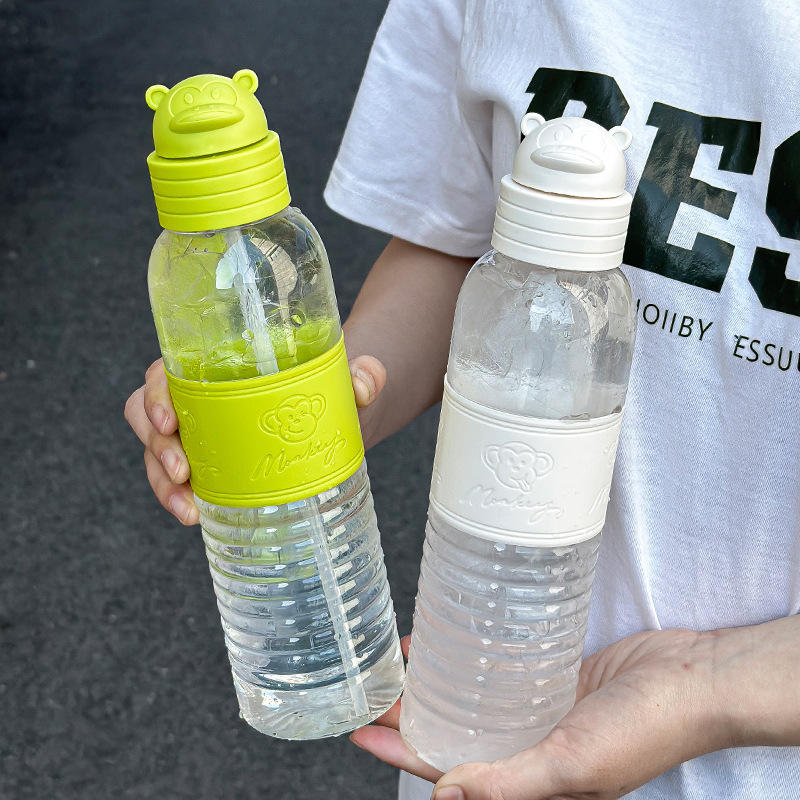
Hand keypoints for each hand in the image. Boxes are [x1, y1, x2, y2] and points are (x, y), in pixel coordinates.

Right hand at [123, 351, 386, 524]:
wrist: (338, 416)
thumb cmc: (329, 388)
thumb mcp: (345, 378)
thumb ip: (362, 374)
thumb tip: (365, 385)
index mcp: (215, 366)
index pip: (165, 372)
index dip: (156, 394)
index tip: (171, 420)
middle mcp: (196, 397)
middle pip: (147, 414)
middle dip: (155, 446)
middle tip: (183, 472)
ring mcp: (197, 433)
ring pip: (154, 451)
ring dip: (161, 482)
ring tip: (188, 508)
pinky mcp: (207, 464)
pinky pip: (174, 480)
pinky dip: (177, 498)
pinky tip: (195, 515)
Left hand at [351, 629, 732, 798]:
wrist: (695, 680)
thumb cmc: (646, 729)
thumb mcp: (572, 765)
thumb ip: (509, 783)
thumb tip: (442, 796)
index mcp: (529, 779)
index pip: (445, 769)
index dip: (398, 751)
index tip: (359, 728)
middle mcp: (529, 748)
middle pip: (453, 732)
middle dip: (411, 713)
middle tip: (374, 684)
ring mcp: (541, 709)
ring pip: (474, 700)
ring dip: (439, 684)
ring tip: (404, 659)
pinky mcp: (554, 677)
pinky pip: (503, 672)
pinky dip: (475, 660)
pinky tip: (456, 640)